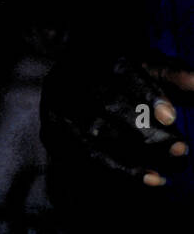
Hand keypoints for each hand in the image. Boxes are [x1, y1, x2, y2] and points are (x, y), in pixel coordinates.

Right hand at [41, 47, 191, 186]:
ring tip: (165, 174)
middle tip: (181, 149)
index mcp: (95, 54)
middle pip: (104, 105)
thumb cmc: (123, 74)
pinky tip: (149, 179)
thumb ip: (173, 75)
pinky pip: (82, 156)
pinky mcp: (51, 131)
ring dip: (130, 158)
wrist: (78, 80)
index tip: (172, 116)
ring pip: (90, 134)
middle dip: (143, 131)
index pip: (120, 72)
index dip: (145, 94)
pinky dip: (116, 170)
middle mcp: (69, 77)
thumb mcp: (148, 66)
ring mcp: (55, 105)